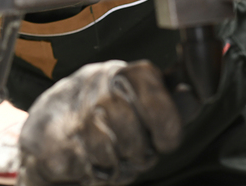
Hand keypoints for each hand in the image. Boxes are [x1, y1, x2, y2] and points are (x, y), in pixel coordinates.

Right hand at [18, 60, 181, 185]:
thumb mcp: (137, 97)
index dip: (167, 129)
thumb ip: (167, 100)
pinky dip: (95, 173)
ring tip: (110, 155)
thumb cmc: (103, 111)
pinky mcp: (55, 139)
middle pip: (136, 138)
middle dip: (139, 155)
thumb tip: (195, 94)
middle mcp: (100, 85)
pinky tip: (90, 159)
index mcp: (126, 72)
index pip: (157, 101)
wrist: (51, 122)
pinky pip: (90, 168)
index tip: (165, 141)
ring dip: (117, 165)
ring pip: (112, 156)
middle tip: (134, 153)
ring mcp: (75, 111)